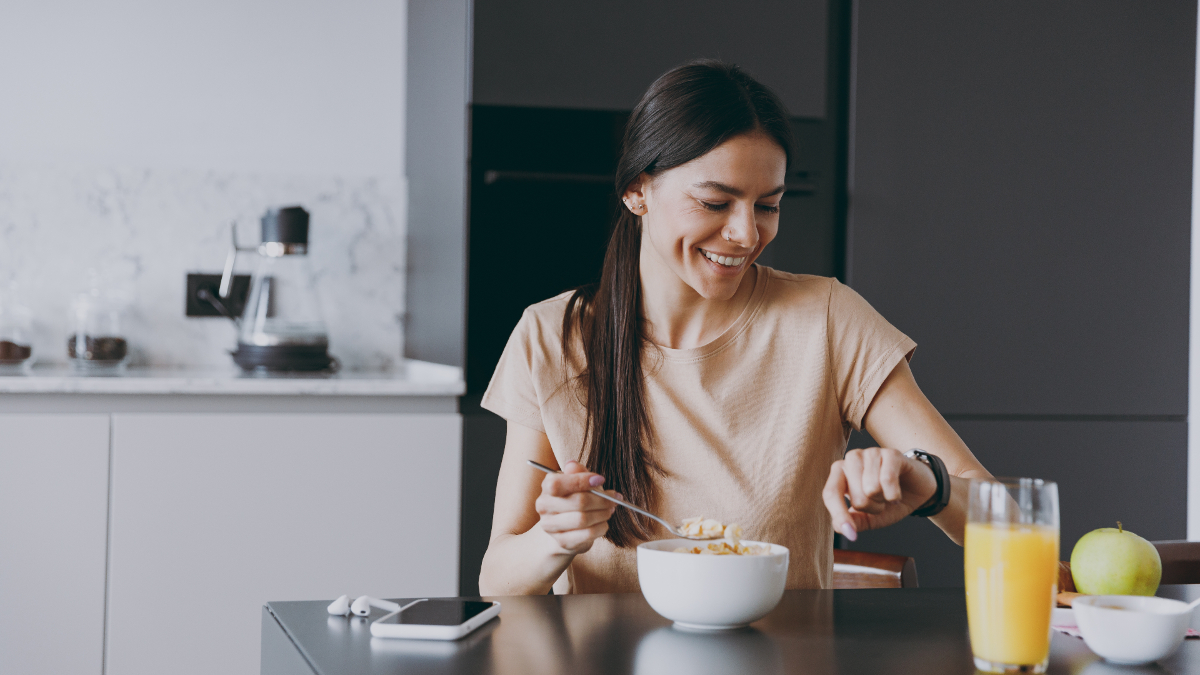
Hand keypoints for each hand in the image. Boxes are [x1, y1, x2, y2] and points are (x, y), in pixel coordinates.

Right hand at [535, 460, 618, 554]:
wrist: (564, 530)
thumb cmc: (574, 500)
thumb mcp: (577, 483)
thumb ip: (578, 473)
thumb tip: (573, 464)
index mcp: (547, 486)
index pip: (558, 483)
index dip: (582, 481)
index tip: (601, 479)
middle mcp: (544, 506)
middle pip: (578, 502)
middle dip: (601, 500)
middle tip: (614, 499)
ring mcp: (551, 526)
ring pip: (583, 519)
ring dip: (603, 514)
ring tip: (610, 510)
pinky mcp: (562, 541)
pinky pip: (587, 534)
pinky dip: (601, 527)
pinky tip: (604, 523)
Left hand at [821, 447, 937, 540]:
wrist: (916, 490)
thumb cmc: (887, 501)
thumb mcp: (869, 517)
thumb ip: (854, 521)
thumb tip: (841, 528)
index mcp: (839, 473)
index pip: (830, 493)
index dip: (840, 515)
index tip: (850, 534)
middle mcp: (851, 459)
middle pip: (856, 498)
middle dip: (873, 507)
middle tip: (880, 501)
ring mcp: (871, 453)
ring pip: (871, 489)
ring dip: (884, 499)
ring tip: (888, 493)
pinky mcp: (891, 453)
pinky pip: (887, 480)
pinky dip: (895, 494)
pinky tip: (897, 492)